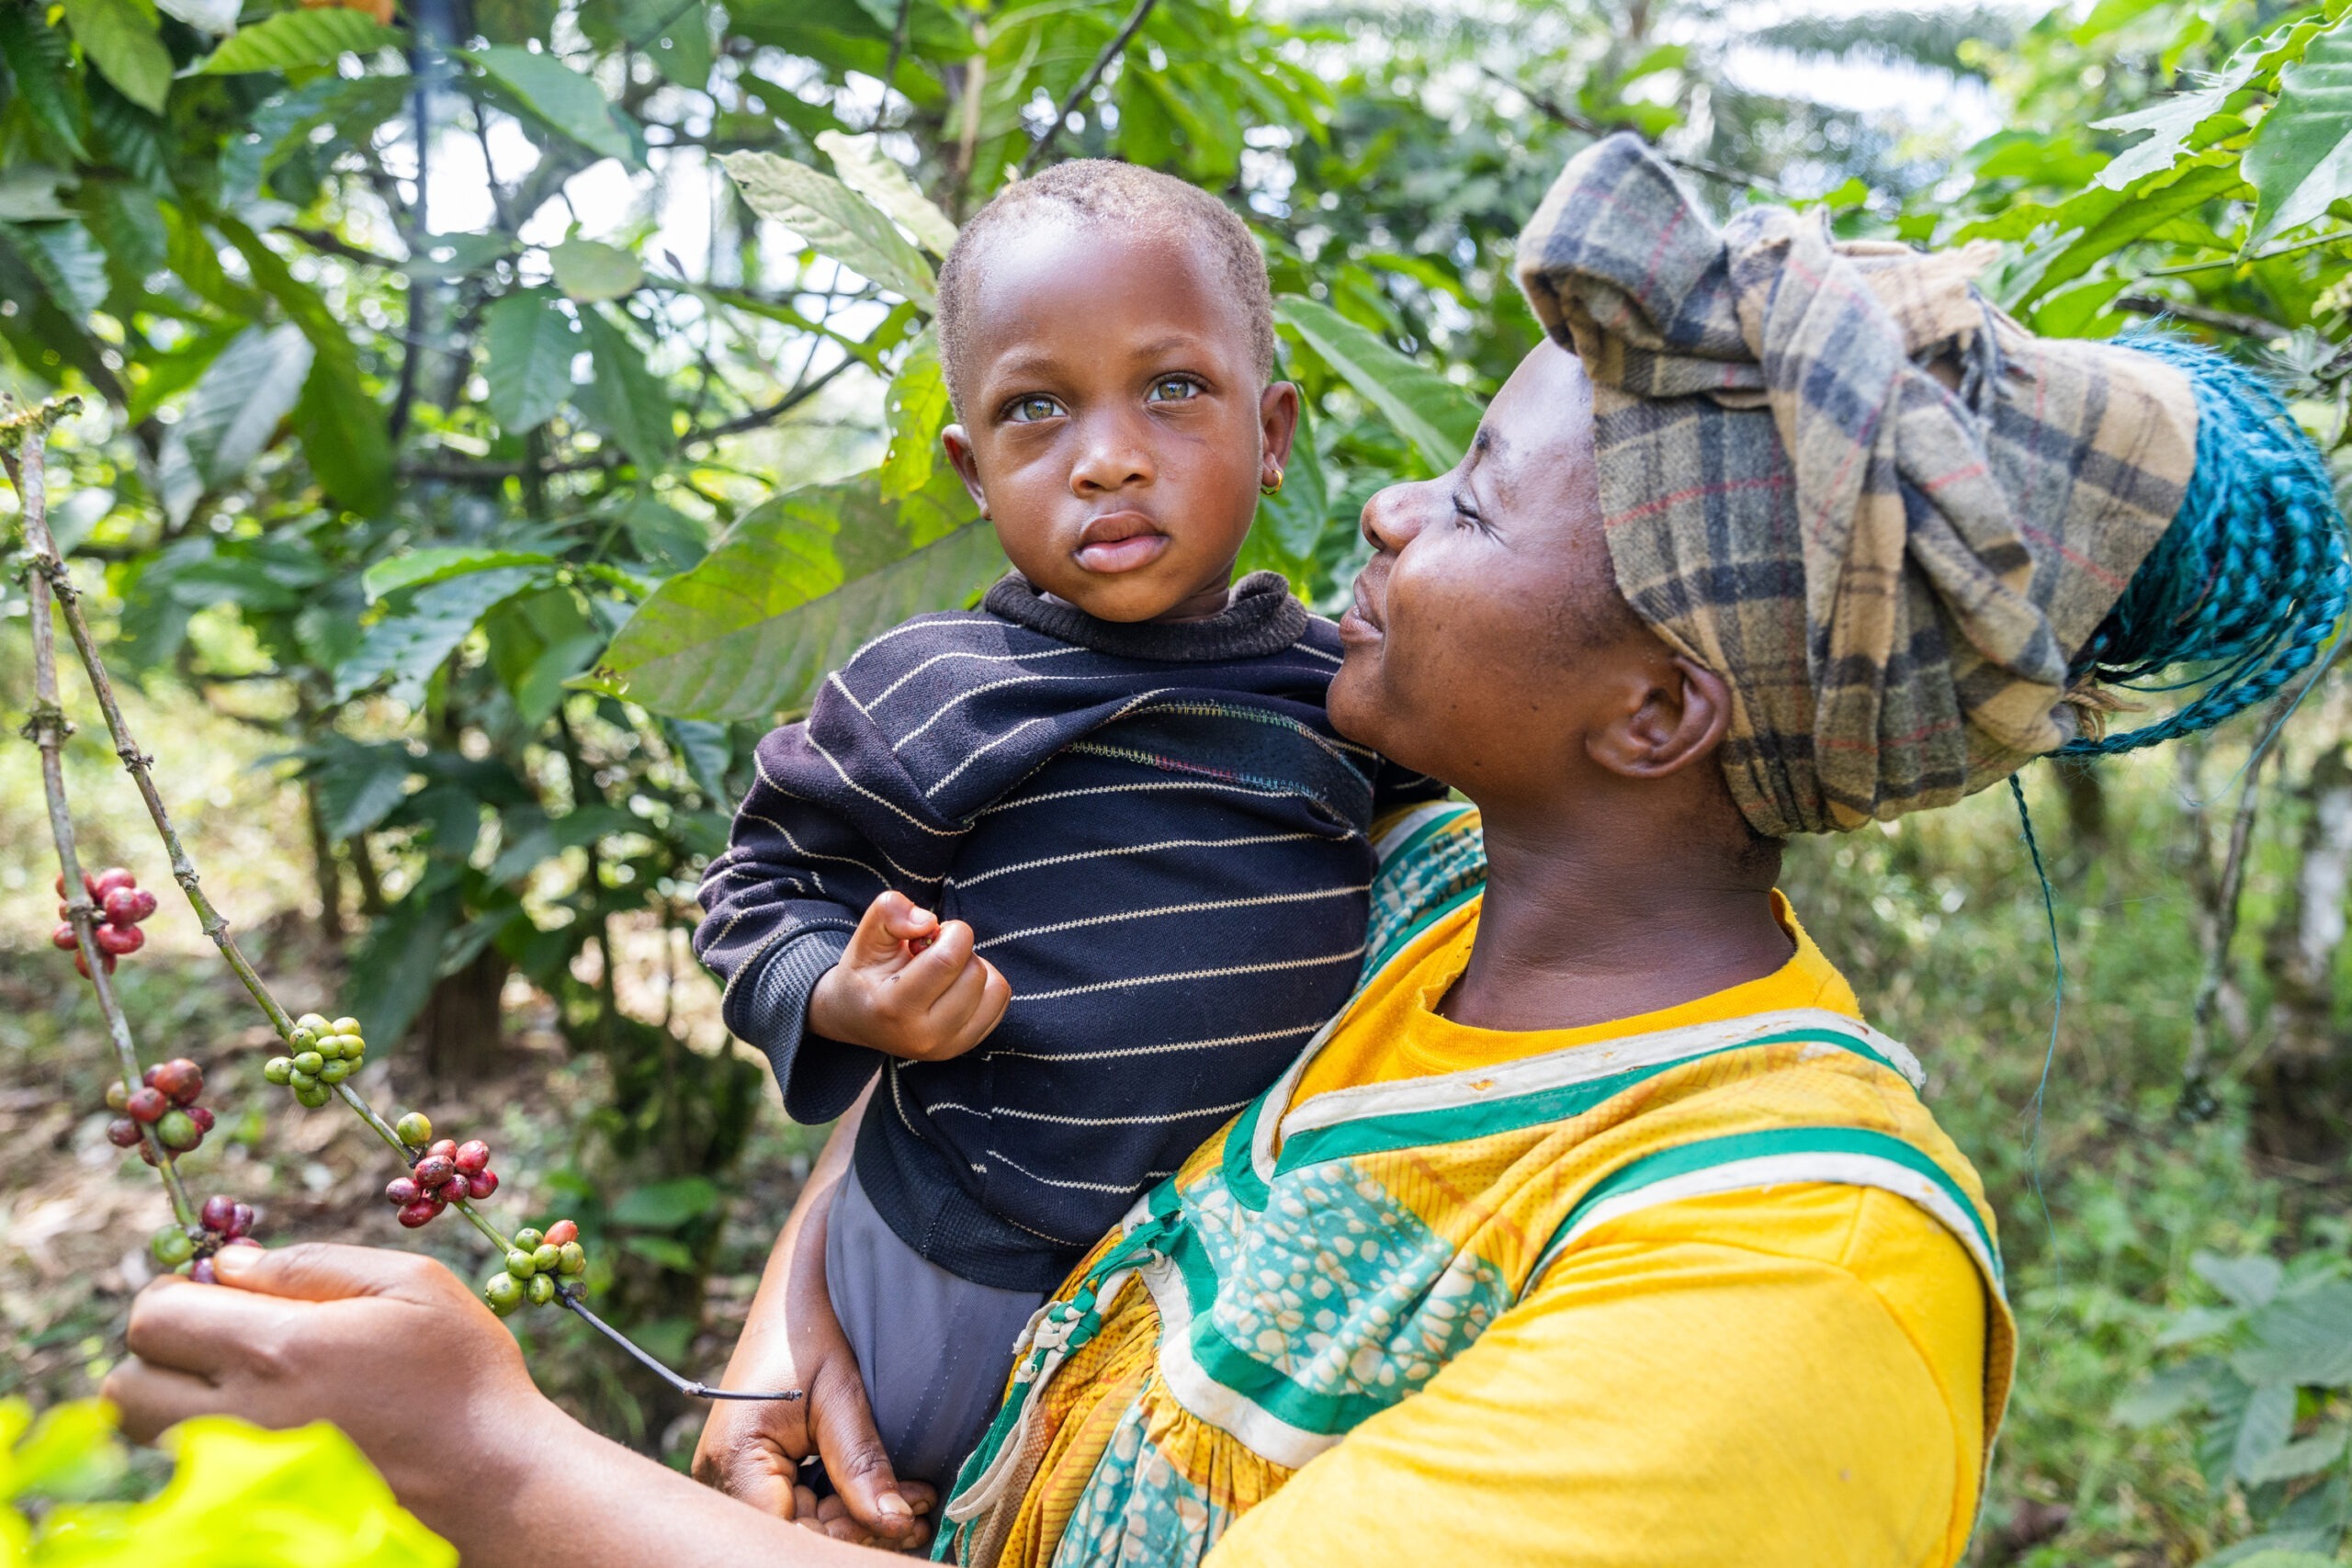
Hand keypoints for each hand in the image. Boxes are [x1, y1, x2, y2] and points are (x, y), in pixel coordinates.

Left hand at [103, 1243, 547, 1531]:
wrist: (494, 1480)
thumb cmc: (464, 1372)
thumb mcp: (412, 1285)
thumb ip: (312, 1265)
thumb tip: (229, 1263)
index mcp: (278, 1351)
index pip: (154, 1317)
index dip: (176, 1291)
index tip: (220, 1290)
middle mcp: (242, 1417)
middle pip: (124, 1386)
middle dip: (161, 1349)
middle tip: (222, 1332)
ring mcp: (244, 1472)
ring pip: (146, 1435)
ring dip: (173, 1397)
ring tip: (243, 1378)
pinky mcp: (254, 1508)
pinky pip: (186, 1470)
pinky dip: (204, 1439)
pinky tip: (271, 1421)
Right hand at [696, 1340, 934, 1548]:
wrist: (793, 1293)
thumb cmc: (812, 1330)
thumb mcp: (843, 1395)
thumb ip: (863, 1465)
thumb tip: (896, 1525)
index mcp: (737, 1458)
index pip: (790, 1532)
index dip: (846, 1537)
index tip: (906, 1523)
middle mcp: (723, 1477)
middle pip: (797, 1533)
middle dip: (862, 1529)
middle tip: (922, 1511)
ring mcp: (735, 1477)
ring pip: (803, 1524)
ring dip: (859, 1519)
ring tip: (918, 1502)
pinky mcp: (754, 1473)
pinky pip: (801, 1506)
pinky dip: (845, 1505)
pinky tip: (890, 1497)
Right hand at [807, 892, 1008, 1062]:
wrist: (855, 1017)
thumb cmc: (865, 970)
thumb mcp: (867, 934)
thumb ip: (890, 911)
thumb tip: (929, 922)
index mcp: (894, 1008)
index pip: (948, 959)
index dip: (952, 932)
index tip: (932, 934)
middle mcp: (924, 1036)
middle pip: (975, 973)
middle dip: (960, 949)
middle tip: (932, 955)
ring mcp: (947, 1047)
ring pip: (995, 988)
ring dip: (975, 967)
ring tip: (944, 971)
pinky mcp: (965, 1047)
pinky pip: (1000, 1002)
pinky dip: (986, 985)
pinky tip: (955, 985)